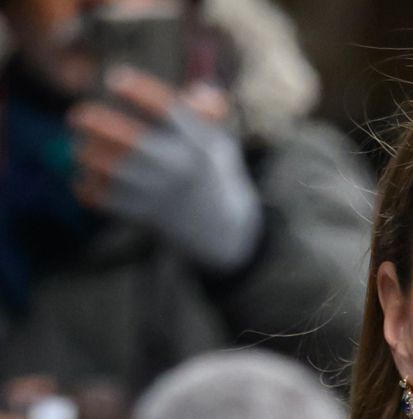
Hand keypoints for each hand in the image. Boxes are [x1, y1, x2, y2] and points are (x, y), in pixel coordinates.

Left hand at [68, 67, 262, 271]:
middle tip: (77, 117)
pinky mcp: (146, 215)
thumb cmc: (208, 172)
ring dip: (88, 155)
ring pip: (112, 170)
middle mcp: (179, 166)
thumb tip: (198, 94)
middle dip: (98, 124)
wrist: (219, 229)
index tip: (114, 79)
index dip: (139, 92)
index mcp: (196, 142)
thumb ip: (204, 113)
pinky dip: (88, 188)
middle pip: (132, 141)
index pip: (168, 112)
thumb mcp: (215, 139)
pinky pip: (106, 199)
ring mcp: (162, 192)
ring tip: (81, 150)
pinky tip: (85, 180)